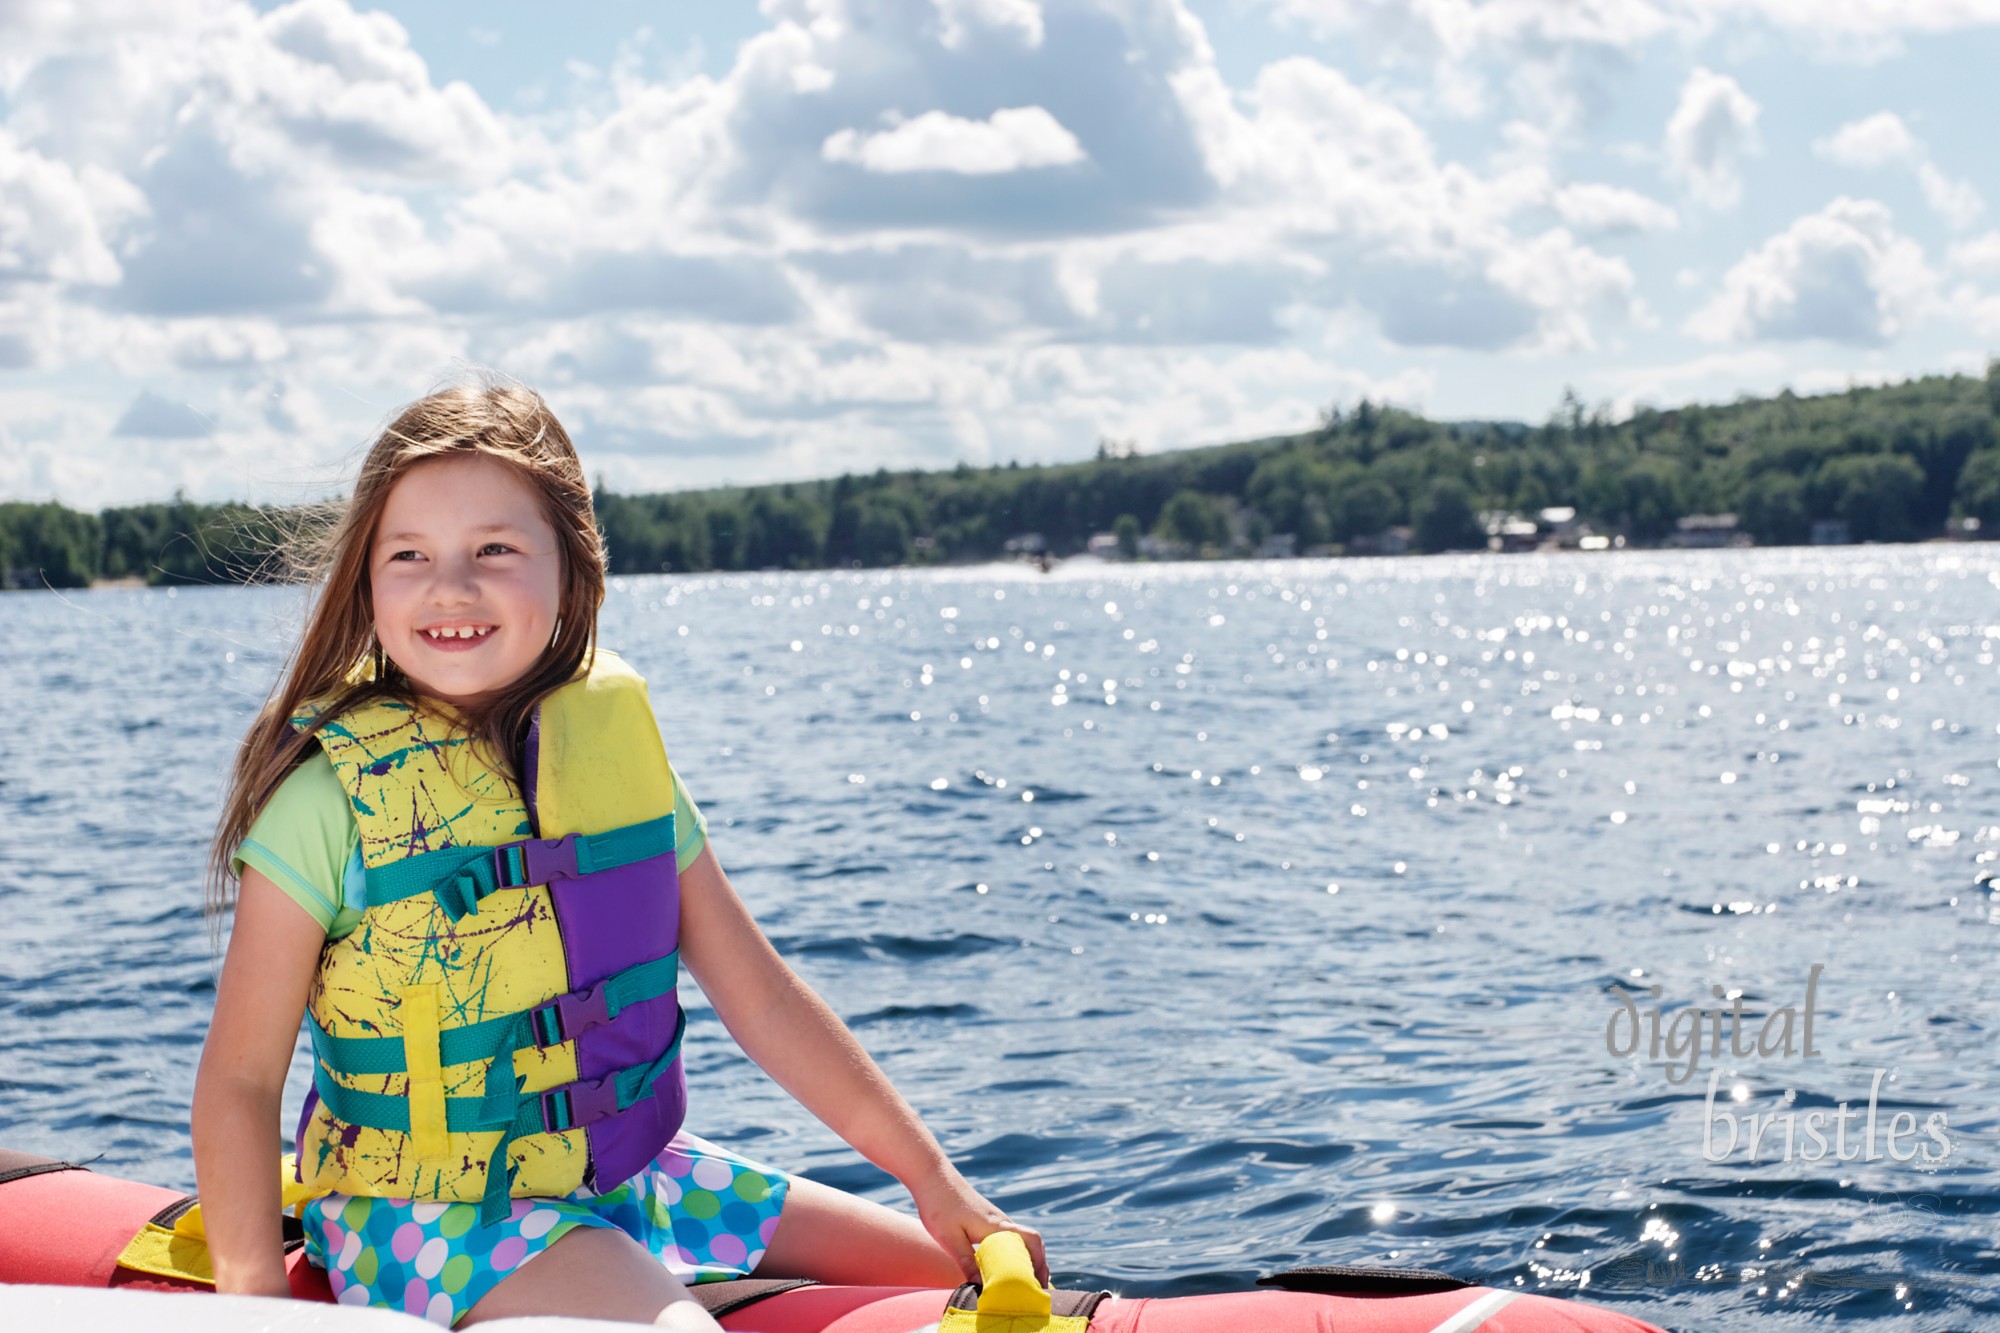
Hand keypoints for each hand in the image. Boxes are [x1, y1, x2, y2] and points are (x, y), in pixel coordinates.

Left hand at [910, 1166, 1048, 1287]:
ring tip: (1020, 1284)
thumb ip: (966, 1262)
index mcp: (997, 1226)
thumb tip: (981, 1287)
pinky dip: (1012, 1254)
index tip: (1039, 1284)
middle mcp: (1001, 1222)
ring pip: (1019, 1242)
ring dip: (1025, 1261)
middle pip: (1031, 1243)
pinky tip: (1001, 1268)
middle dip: (1037, 1266)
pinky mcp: (986, 1220)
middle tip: (1033, 1291)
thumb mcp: (949, 1239)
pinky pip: (1007, 1239)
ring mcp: (994, 1220)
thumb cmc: (939, 1205)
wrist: (931, 1176)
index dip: (1041, 1262)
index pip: (1032, 1241)